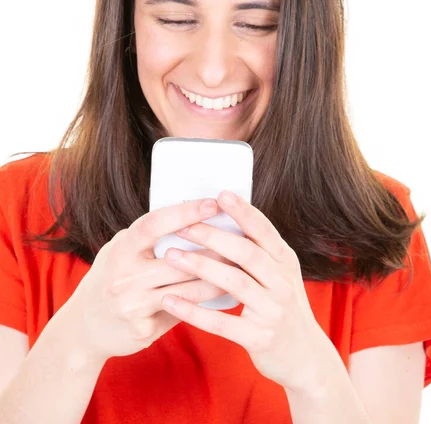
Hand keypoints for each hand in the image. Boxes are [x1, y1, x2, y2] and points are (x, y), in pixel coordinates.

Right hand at [65, 199, 229, 361]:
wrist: (83, 328)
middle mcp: (124, 277)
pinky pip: (183, 313)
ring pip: (187, 290)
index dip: (184, 212)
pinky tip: (226, 297)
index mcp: (120, 249)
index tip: (213, 203)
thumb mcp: (120, 251)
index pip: (154, 224)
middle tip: (242, 239)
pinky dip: (205, 305)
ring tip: (243, 267)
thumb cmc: (110, 278)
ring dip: (218, 279)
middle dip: (214, 250)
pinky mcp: (142, 331)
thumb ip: (148, 238)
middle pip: (178, 261)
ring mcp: (132, 306)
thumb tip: (192, 216)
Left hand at [161, 191, 323, 389]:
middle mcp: (282, 283)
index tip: (220, 194)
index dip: (243, 212)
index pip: (264, 231)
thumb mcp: (281, 275)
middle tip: (183, 225)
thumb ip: (261, 251)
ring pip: (234, 283)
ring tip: (171, 255)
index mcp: (285, 262)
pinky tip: (171, 302)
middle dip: (213, 236)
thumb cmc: (284, 307)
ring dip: (201, 266)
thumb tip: (228, 218)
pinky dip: (194, 312)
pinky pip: (222, 323)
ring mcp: (273, 311)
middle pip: (246, 253)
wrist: (307, 357)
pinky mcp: (260, 338)